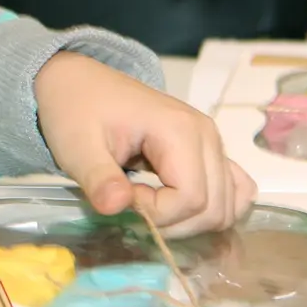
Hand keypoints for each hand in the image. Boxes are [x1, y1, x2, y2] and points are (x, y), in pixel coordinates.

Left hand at [36, 52, 254, 237]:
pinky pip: (232, 190)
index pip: (191, 198)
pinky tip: (175, 208)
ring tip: (150, 206)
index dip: (157, 213)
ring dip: (190, 222)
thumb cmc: (75, 111)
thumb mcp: (76, 147)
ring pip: (226, 206)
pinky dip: (209, 210)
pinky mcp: (208, 151)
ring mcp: (212, 143)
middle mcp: (208, 136)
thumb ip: (98, 178)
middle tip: (133, 206)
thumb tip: (117, 207)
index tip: (123, 198)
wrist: (77, 83)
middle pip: (214, 207)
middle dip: (173, 223)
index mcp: (180, 130)